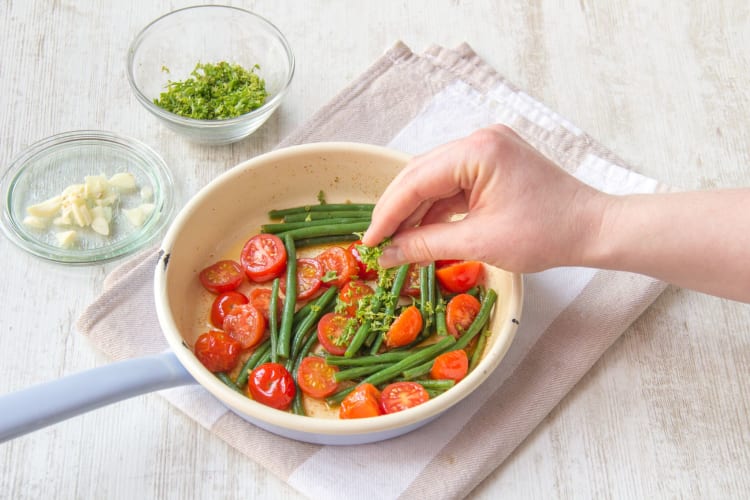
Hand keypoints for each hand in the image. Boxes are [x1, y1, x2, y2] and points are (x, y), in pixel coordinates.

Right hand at [363, 125, 605, 272]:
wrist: (593, 229)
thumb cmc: (546, 234)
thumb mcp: (479, 242)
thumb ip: (426, 245)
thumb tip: (388, 254)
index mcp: (477, 150)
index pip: (416, 179)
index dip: (388, 212)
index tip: (369, 240)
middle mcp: (479, 140)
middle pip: (421, 174)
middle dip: (397, 210)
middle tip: (377, 242)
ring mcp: (487, 150)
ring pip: (434, 180)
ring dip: (415, 211)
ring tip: (396, 243)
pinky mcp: (493, 164)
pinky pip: (453, 185)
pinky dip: (436, 209)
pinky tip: (421, 232)